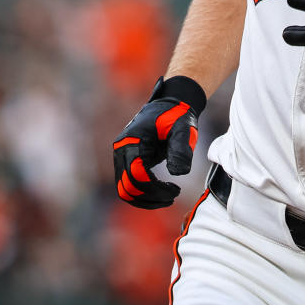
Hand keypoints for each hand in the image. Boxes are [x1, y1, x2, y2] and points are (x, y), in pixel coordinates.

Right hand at [112, 76, 205, 208]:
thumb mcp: (183, 129)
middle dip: (150, 197)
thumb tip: (177, 173)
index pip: (136, 174)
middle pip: (127, 186)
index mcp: (132, 140)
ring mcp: (122, 157)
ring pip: (124, 189)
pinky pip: (128, 185)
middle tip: (173, 197)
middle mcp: (121, 150)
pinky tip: (162, 194)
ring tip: (169, 198)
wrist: (170, 105)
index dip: (155, 188)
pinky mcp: (127, 162)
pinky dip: (143, 194)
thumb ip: (181, 149)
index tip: (176, 191)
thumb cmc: (177, 115)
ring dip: (145, 199)